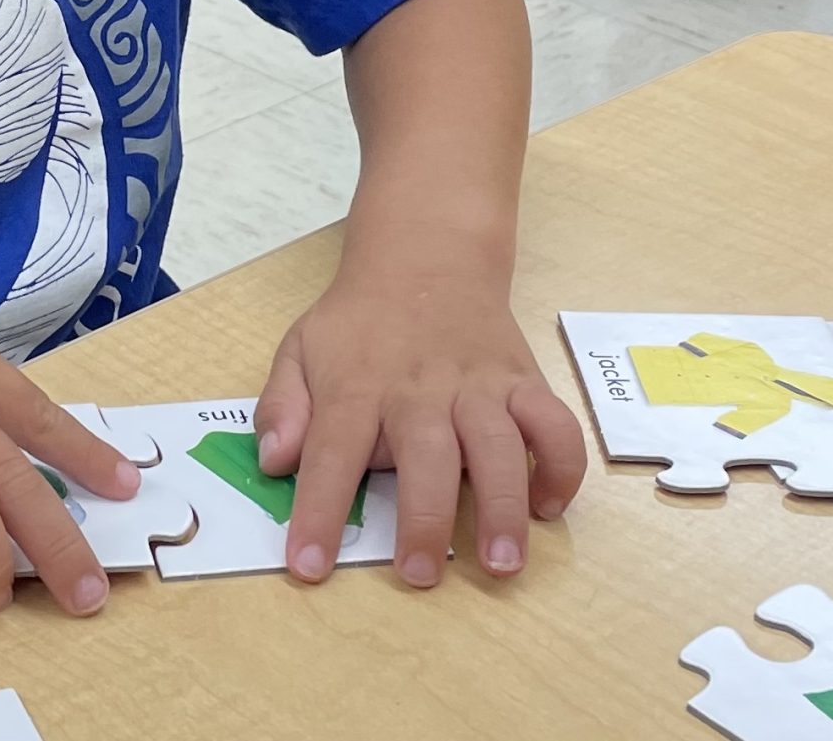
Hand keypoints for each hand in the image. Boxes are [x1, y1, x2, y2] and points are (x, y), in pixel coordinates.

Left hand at [255, 253, 584, 588]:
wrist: (426, 257)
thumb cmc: (359, 323)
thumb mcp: (301, 348)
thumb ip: (282, 405)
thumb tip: (272, 461)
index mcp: (358, 387)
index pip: (331, 453)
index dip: (319, 511)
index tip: (309, 566)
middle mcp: (421, 389)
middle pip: (425, 454)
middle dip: (425, 518)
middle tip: (421, 576)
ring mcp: (478, 385)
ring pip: (499, 444)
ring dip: (502, 504)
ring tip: (501, 562)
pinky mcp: (523, 381)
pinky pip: (554, 424)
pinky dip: (560, 466)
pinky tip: (547, 505)